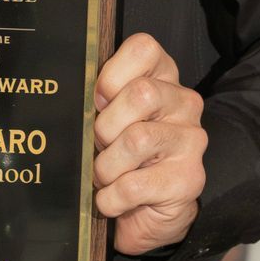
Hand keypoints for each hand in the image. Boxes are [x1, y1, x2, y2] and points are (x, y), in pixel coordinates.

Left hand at [92, 32, 206, 256]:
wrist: (152, 212)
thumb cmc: (124, 158)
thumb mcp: (110, 120)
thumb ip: (99, 101)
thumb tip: (69, 95)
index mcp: (163, 79)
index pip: (144, 48)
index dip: (112, 74)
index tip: (99, 100)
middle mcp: (184, 104)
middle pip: (141, 94)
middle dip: (106, 127)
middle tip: (100, 146)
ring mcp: (191, 141)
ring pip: (137, 139)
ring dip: (106, 166)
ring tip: (105, 176)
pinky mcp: (189, 179)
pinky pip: (135, 185)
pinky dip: (111, 198)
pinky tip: (112, 200)